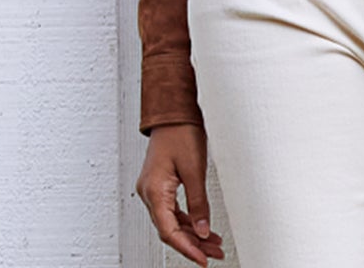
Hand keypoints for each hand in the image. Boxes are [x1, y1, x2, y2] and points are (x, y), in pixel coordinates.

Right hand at [136, 123, 224, 264]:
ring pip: (172, 222)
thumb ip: (199, 203)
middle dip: (193, 244)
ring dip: (192, 234)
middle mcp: (149, 193)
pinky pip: (172, 211)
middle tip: (214, 253)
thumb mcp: (195, 169)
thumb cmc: (181, 132)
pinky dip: (188, 221)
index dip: (187, 248)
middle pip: (170, 230)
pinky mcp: (160, 186)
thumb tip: (203, 231)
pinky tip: (203, 227)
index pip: (169, 231)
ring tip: (214, 244)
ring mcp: (153, 190)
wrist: (173, 111)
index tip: (203, 260)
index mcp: (154, 191)